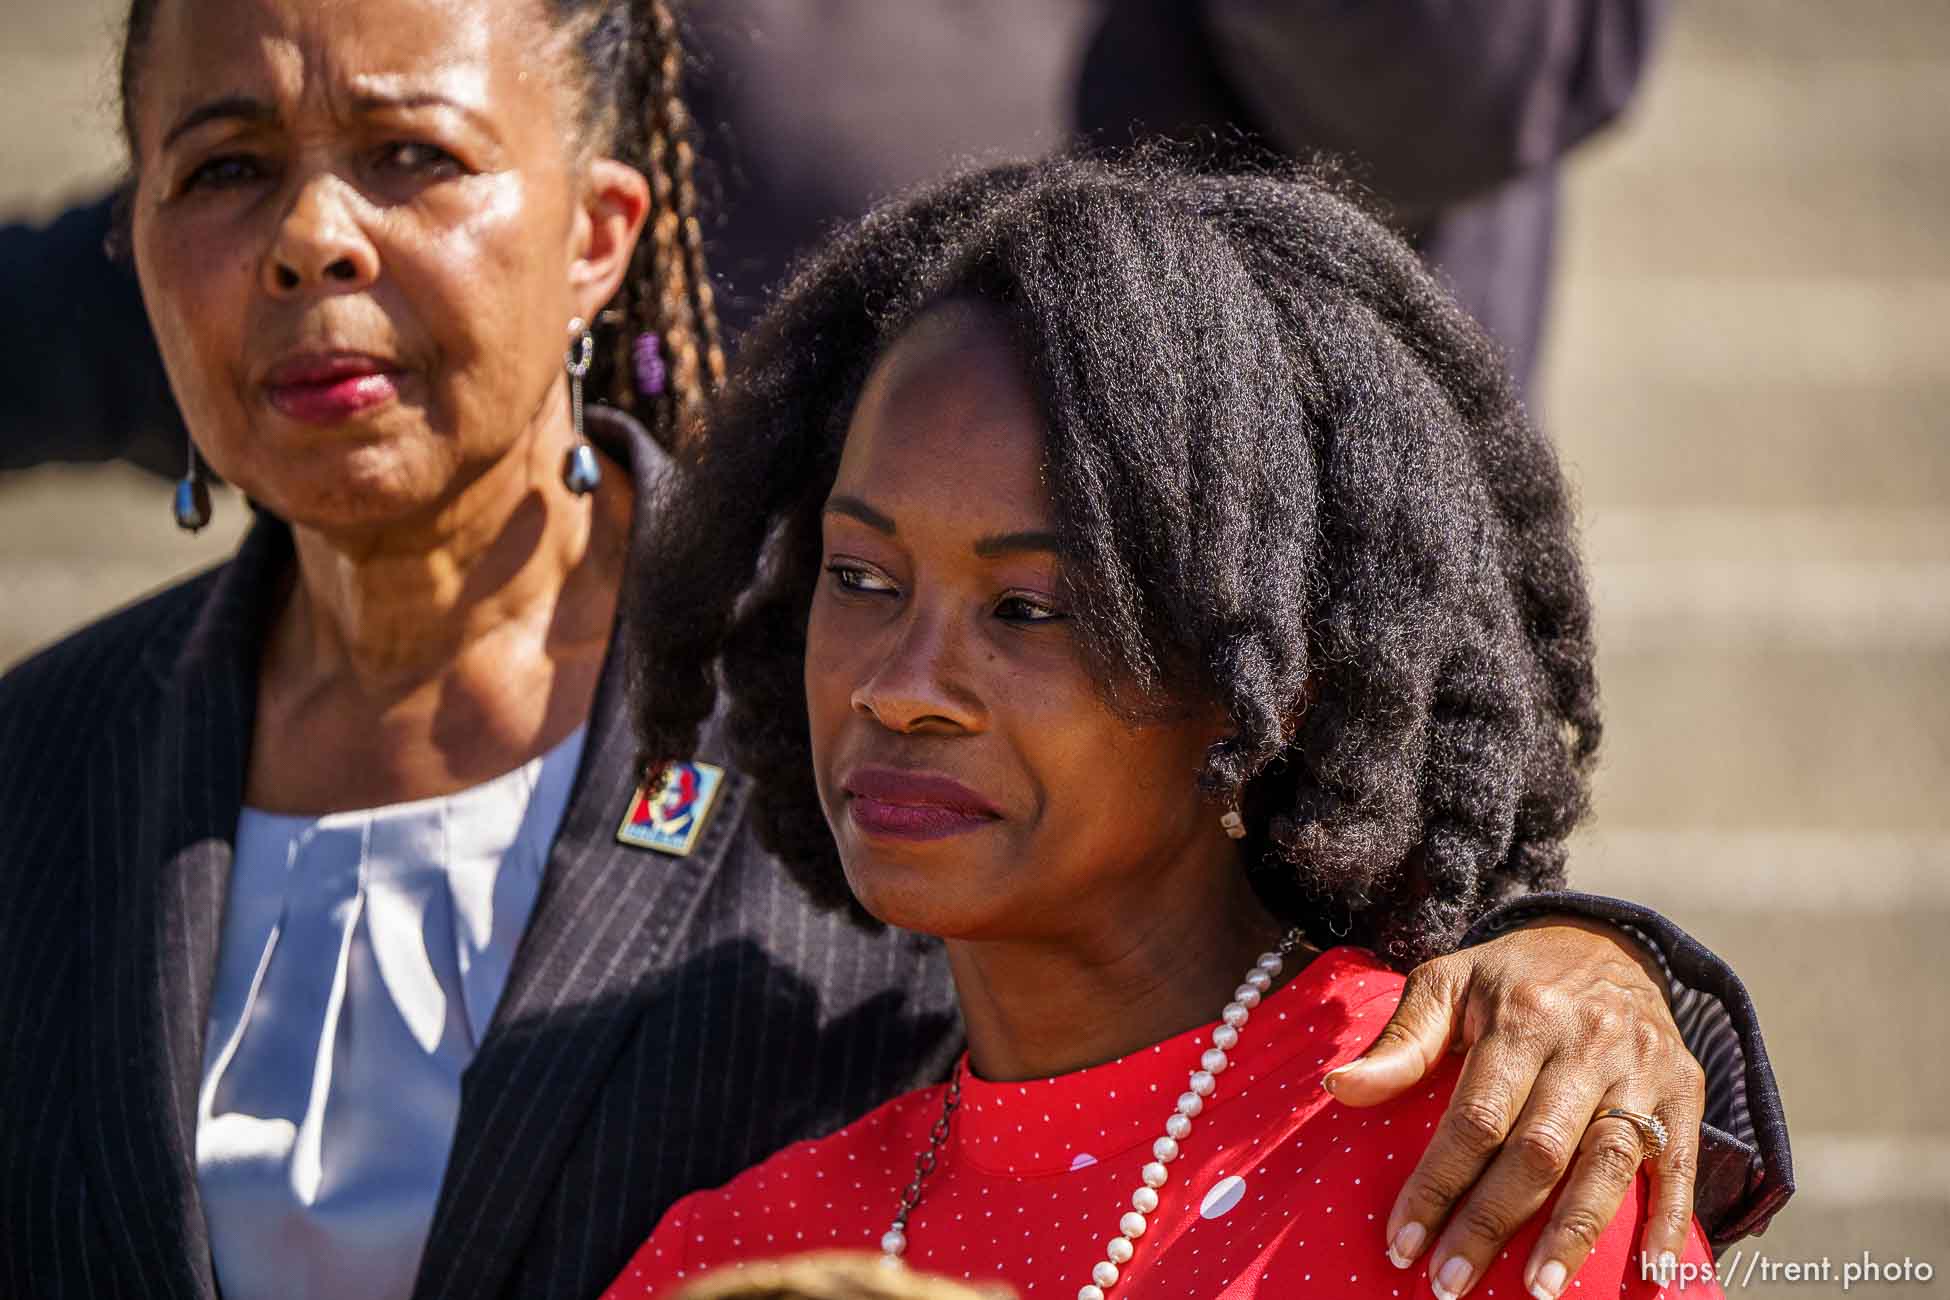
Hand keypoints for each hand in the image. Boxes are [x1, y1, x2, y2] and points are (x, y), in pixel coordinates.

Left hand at [1322, 917, 1703, 1299]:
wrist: (1608, 941)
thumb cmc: (1512, 977)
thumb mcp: (1448, 983)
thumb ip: (1402, 1040)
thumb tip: (1340, 1088)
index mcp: (1522, 1017)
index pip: (1474, 1117)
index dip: (1437, 1184)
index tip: (1402, 1242)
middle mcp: (1586, 1044)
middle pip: (1537, 1151)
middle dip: (1490, 1224)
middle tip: (1448, 1285)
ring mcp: (1642, 1069)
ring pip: (1609, 1162)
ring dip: (1574, 1235)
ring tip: (1538, 1293)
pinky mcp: (1687, 1090)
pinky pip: (1682, 1163)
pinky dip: (1670, 1223)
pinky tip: (1649, 1277)